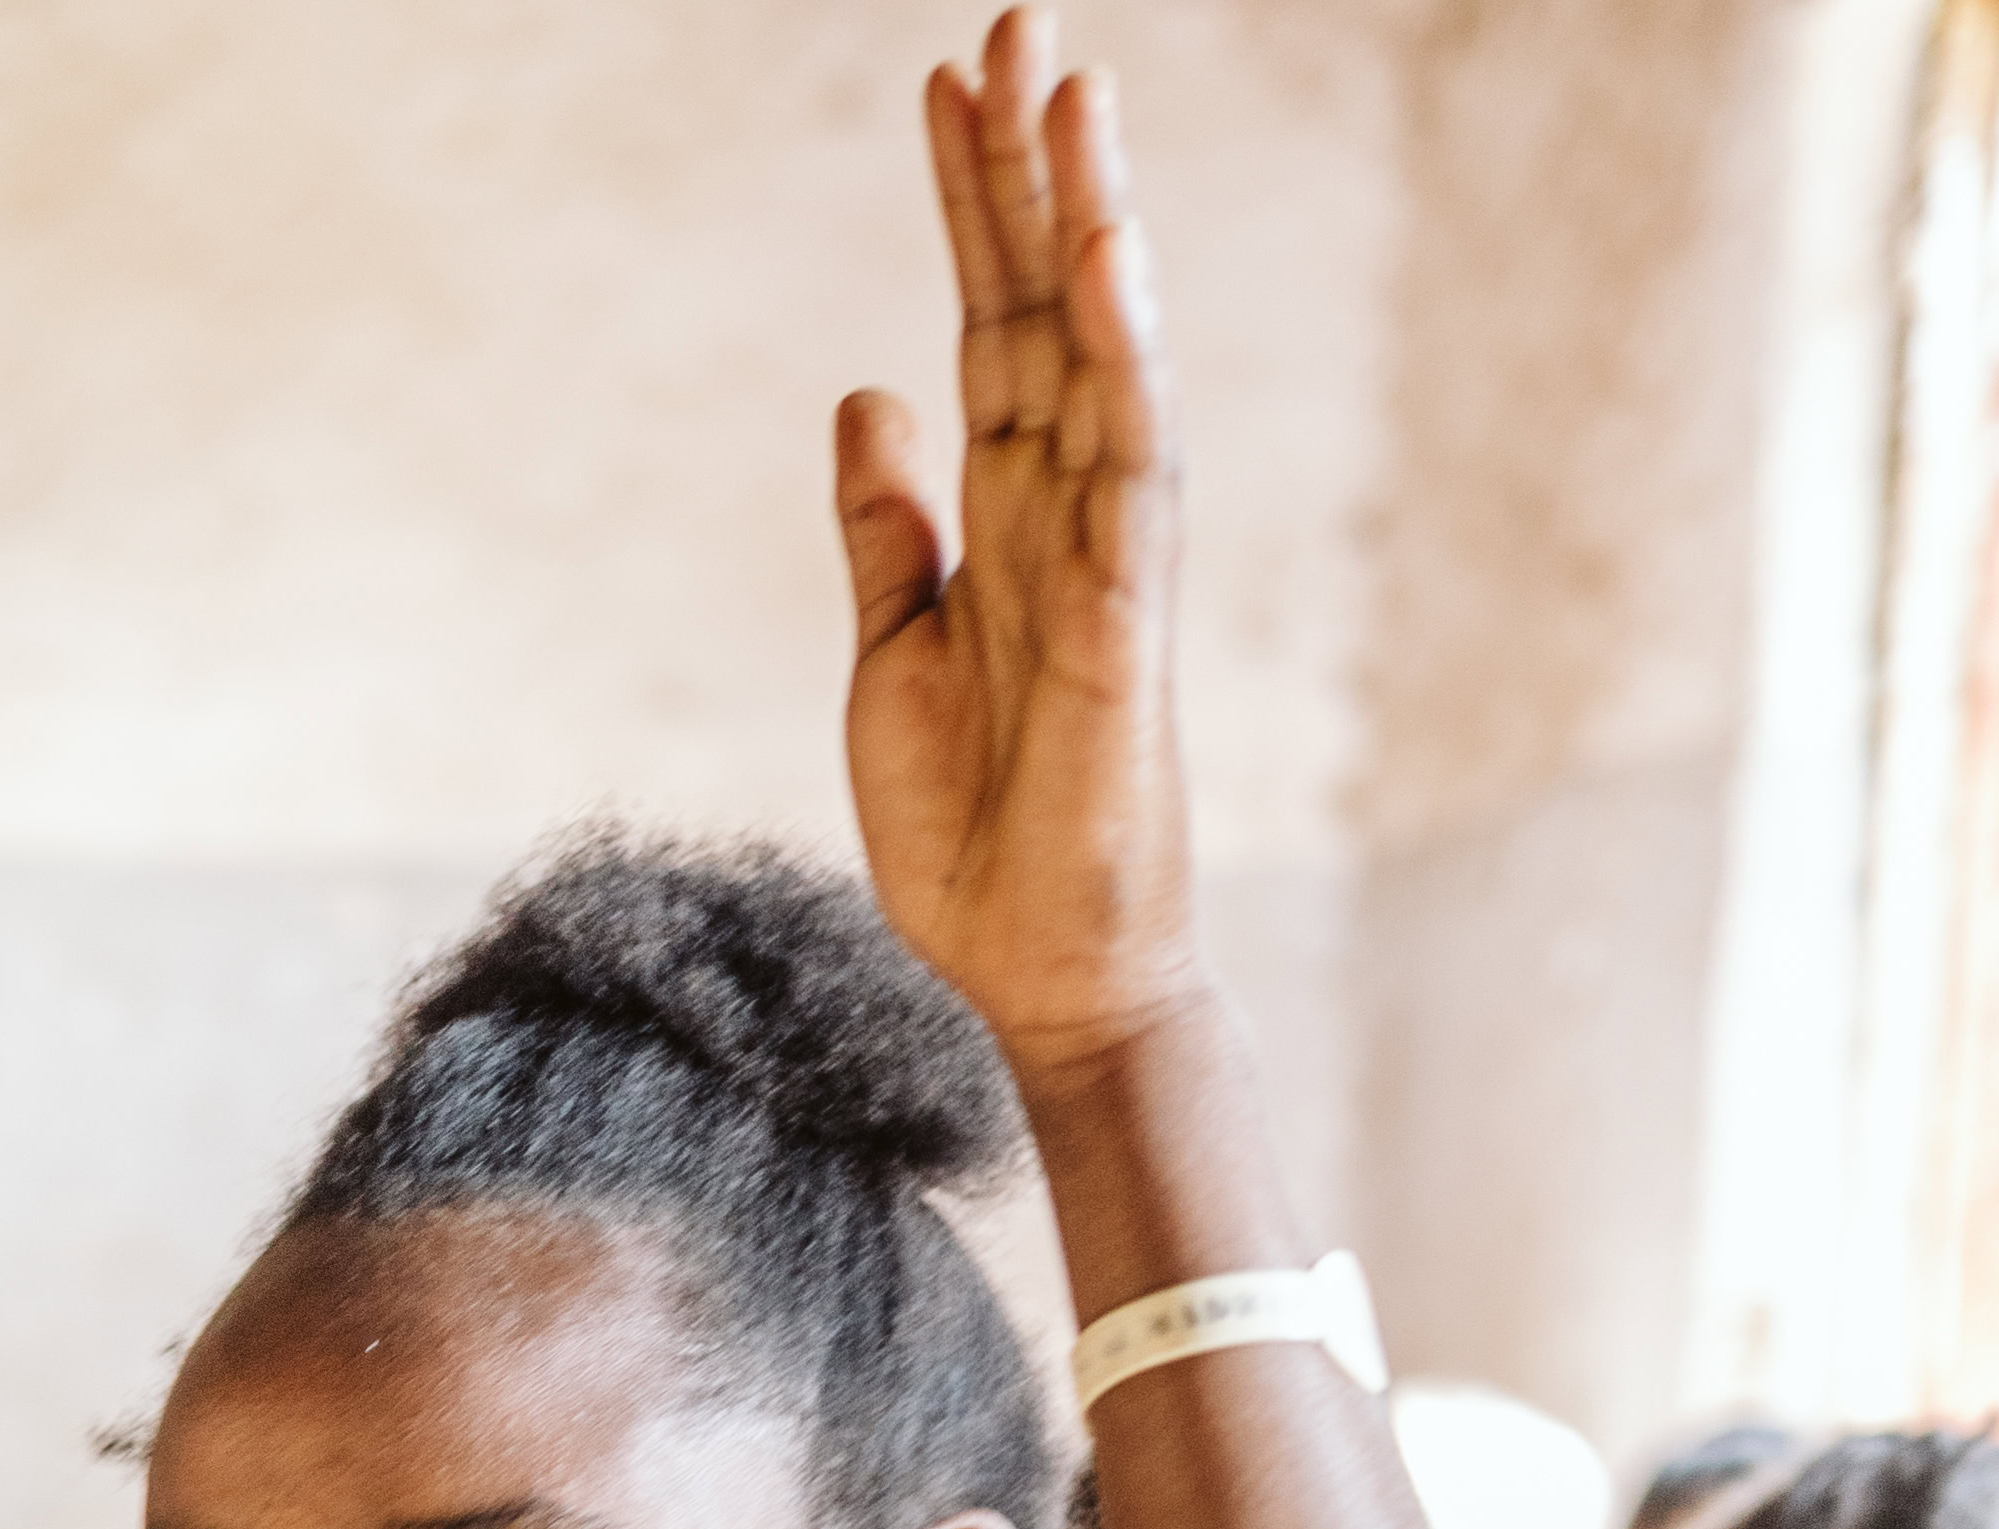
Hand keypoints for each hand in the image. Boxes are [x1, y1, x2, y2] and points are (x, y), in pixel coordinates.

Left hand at [837, 14, 1203, 1064]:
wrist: (1030, 964)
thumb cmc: (974, 824)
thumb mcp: (890, 650)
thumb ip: (885, 524)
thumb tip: (866, 394)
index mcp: (1005, 507)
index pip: (989, 319)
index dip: (969, 204)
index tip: (944, 83)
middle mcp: (1066, 504)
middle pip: (1049, 302)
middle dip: (1032, 168)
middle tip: (1019, 26)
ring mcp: (1105, 554)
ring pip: (1104, 355)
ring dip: (1092, 225)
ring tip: (1074, 94)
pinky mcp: (1125, 621)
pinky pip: (1132, 471)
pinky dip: (1126, 366)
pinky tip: (1114, 270)